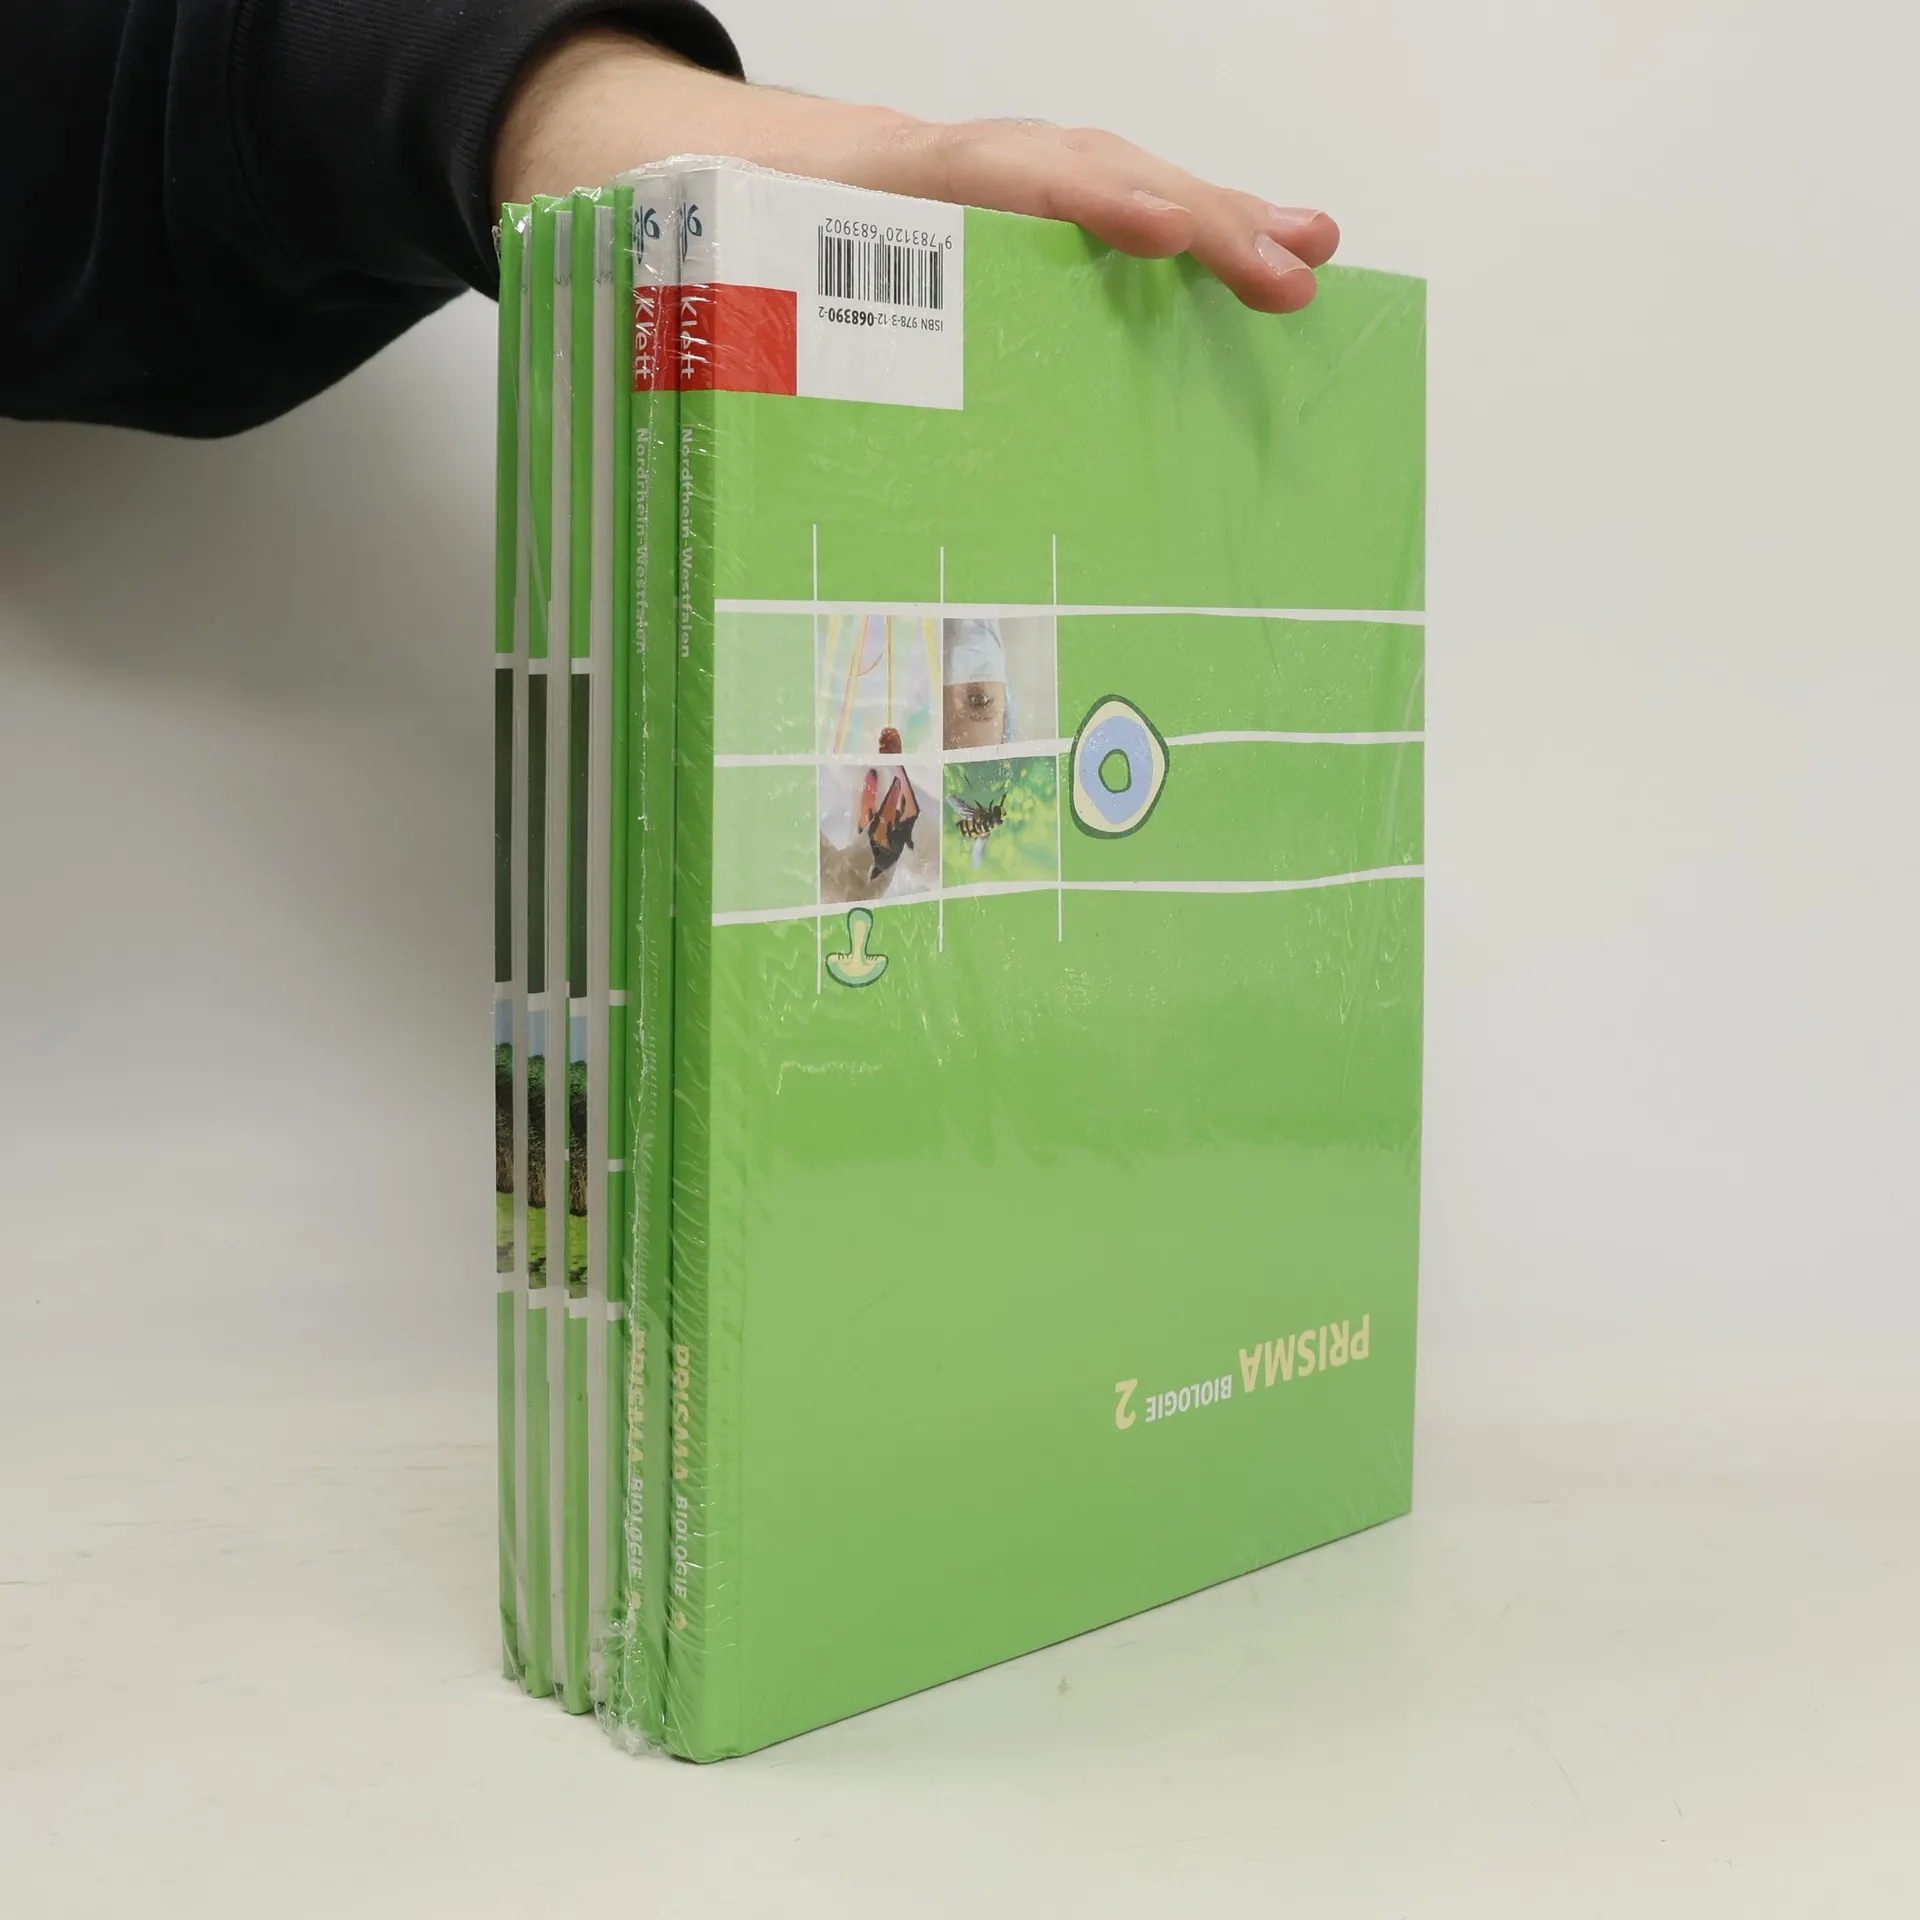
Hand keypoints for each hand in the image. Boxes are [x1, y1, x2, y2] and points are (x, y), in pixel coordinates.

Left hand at [495, 29, 1337, 312]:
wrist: (737, 185)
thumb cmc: (748, 249)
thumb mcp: (730, 290)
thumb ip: (742, 327)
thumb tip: (726, 399)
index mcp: (891, 187)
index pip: (1004, 176)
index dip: (1084, 202)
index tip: (1155, 231)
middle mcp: (971, 173)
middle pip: (1096, 177)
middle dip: (1195, 222)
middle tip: (1281, 273)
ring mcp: (1013, 187)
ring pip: (1129, 186)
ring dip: (1224, 221)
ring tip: (1307, 256)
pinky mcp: (1036, 219)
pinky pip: (1128, 215)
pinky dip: (1201, 234)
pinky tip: (1271, 258)